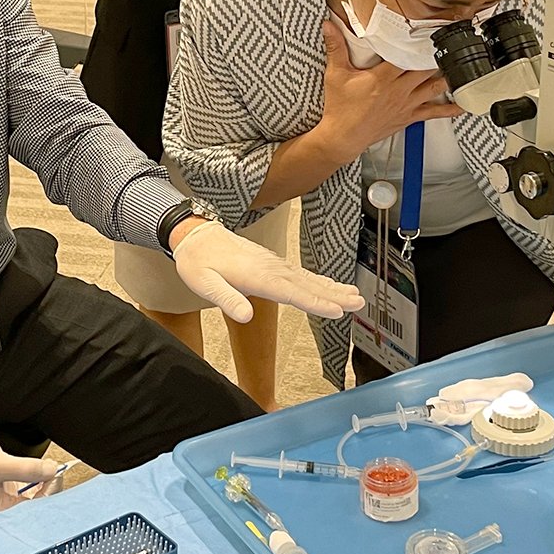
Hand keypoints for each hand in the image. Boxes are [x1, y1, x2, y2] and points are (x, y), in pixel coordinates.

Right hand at [0, 426, 60, 512]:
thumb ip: (27, 469)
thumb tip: (53, 470)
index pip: (29, 511)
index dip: (46, 496)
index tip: (56, 478)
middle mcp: (2, 506)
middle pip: (34, 504)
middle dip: (48, 489)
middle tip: (57, 472)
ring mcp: (6, 493)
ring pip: (34, 493)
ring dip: (46, 482)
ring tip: (54, 468)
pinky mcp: (9, 481)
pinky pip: (30, 482)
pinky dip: (39, 475)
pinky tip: (46, 468)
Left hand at [172, 219, 363, 323]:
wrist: (195, 236)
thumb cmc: (197, 262)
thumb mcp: (204, 284)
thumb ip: (226, 299)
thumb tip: (246, 317)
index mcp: (256, 275)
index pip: (291, 292)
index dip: (315, 303)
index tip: (337, 310)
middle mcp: (270, 268)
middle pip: (307, 284)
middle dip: (334, 295)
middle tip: (358, 303)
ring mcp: (273, 264)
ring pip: (307, 278)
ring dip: (332, 287)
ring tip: (354, 296)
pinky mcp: (272, 263)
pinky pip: (300, 273)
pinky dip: (318, 281)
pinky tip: (329, 287)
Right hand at [316, 20, 461, 164]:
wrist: (343, 137)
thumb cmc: (340, 108)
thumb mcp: (336, 75)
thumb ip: (335, 48)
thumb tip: (328, 25)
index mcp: (383, 77)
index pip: (406, 56)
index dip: (420, 43)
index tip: (430, 30)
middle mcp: (399, 90)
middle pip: (425, 69)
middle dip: (437, 56)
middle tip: (448, 43)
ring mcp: (406, 104)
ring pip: (434, 87)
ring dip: (447, 76)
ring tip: (459, 65)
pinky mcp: (409, 117)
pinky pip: (434, 113)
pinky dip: (450, 109)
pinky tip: (462, 105)